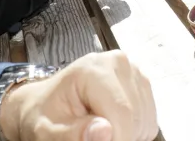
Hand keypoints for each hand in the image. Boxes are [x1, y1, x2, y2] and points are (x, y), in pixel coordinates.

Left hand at [0, 50, 157, 140]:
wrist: (47, 102)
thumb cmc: (45, 116)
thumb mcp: (46, 130)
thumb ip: (72, 133)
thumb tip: (105, 132)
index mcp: (94, 68)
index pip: (121, 112)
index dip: (115, 140)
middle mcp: (119, 62)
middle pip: (136, 115)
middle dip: (120, 137)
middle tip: (92, 137)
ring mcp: (134, 69)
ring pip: (145, 118)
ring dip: (129, 134)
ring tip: (100, 131)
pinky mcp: (141, 81)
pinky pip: (149, 117)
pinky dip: (135, 130)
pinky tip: (113, 126)